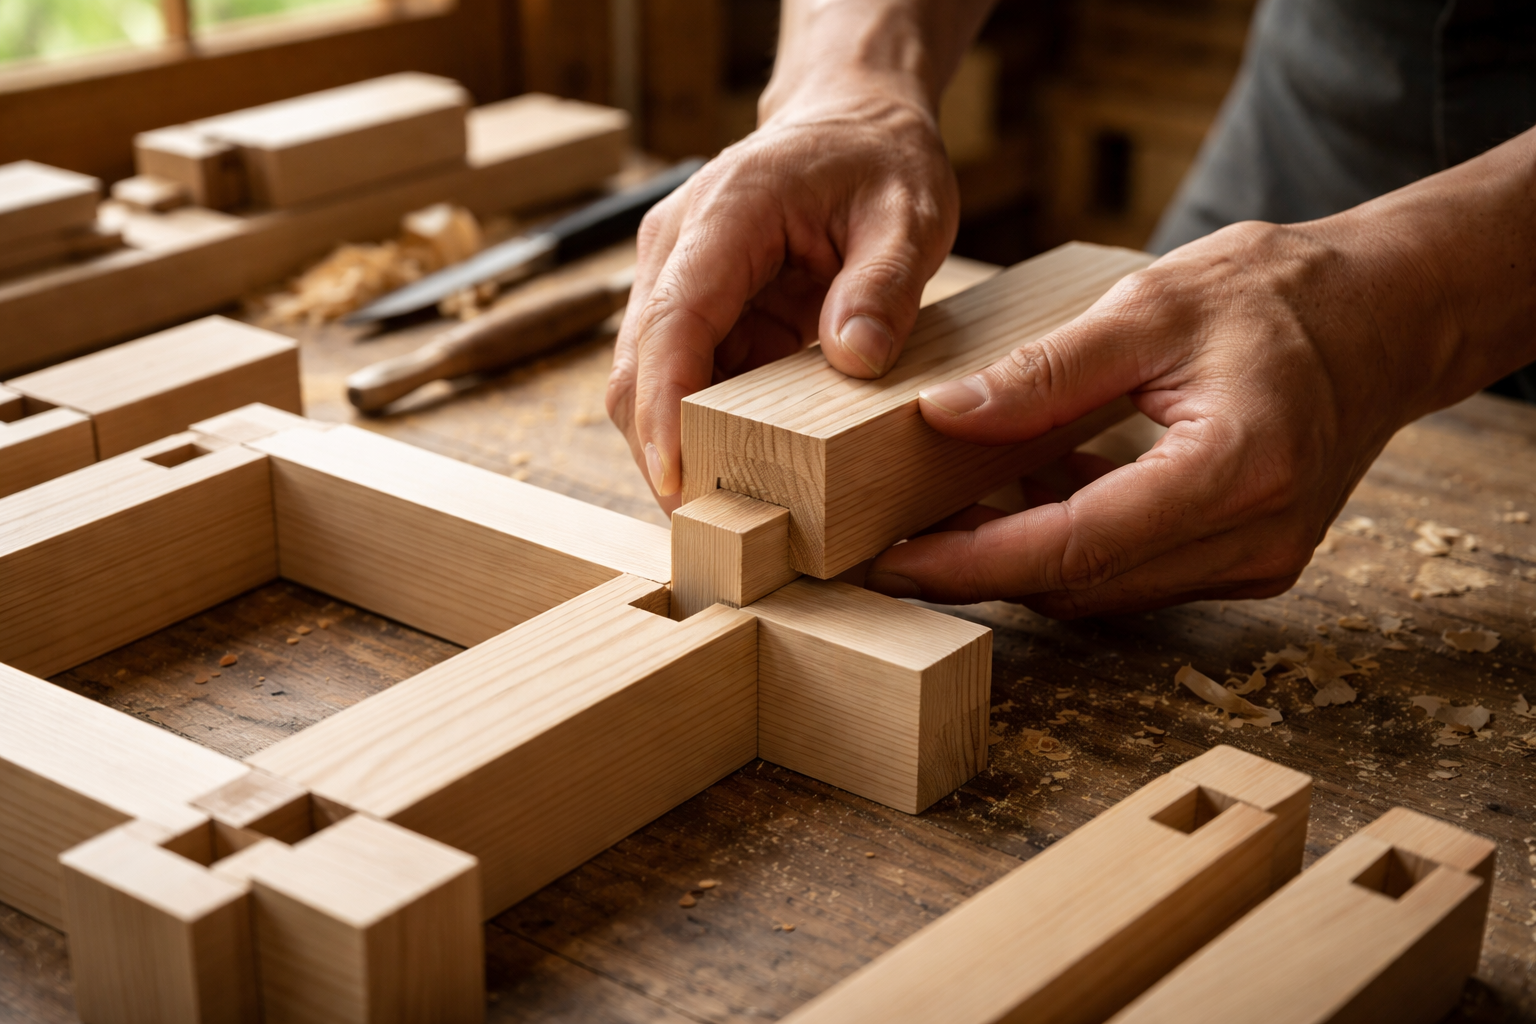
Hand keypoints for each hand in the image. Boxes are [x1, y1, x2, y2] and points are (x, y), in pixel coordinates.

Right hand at [605, 77, 957, 509]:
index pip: (673, 321)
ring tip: (728, 514)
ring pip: (647, 384)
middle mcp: (676, 249)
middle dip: (662, 450)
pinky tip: (739, 472)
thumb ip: (883, 286)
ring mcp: (675, 281)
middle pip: (639, 367)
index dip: (666, 408)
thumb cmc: (878, 162)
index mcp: (724, 215)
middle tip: (712, 528)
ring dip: (676, 448)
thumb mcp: (910, 215)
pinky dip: (700, 431)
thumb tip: (853, 359)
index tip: (676, 479)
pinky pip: (681, 382)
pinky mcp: (693, 311)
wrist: (850, 123)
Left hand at [864, 219, 1450, 615]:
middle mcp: (1254, 539)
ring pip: (1103, 590)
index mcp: (1235, 469)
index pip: (1075, 546)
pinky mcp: (1249, 561)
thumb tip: (943, 415)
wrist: (1387, 314)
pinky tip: (1026, 493)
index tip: (892, 563)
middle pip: (1082, 585)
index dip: (973, 563)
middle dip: (981, 569)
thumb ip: (1045, 373)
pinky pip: (1135, 573)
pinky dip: (1072, 544)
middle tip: (894, 537)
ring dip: (1022, 559)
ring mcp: (1258, 561)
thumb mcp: (1149, 307)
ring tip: (946, 511)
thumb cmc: (1277, 295)